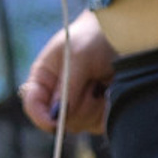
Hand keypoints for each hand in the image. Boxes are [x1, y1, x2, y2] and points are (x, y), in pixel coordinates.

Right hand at [20, 12, 117, 135]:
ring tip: (102, 80)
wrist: (124, 34)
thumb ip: (67, 86)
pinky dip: (107, 109)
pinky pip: (99, 123)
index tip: (56, 123)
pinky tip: (111, 90)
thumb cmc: (94, 36)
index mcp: (44, 79)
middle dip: (78, 105)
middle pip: (60, 120)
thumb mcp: (78, 55)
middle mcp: (58, 96)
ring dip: (95, 104)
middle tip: (92, 82)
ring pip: (81, 123)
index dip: (41, 117)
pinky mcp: (98, 112)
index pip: (33, 105)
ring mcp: (79, 106)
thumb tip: (58, 114)